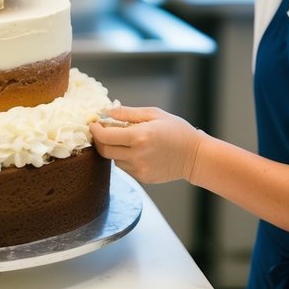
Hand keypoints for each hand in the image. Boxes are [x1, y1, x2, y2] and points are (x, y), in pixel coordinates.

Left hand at [90, 106, 204, 184]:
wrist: (195, 156)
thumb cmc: (177, 131)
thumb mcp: (154, 114)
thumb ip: (128, 113)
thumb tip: (107, 111)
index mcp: (140, 136)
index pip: (105, 136)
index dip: (95, 130)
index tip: (93, 124)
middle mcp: (137, 155)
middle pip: (105, 151)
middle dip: (99, 140)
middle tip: (102, 131)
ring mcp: (140, 169)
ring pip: (113, 160)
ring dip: (113, 150)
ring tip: (125, 140)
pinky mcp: (143, 178)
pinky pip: (125, 168)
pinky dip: (124, 158)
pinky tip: (136, 151)